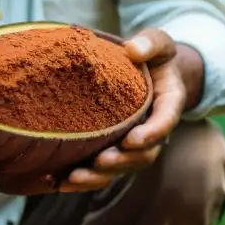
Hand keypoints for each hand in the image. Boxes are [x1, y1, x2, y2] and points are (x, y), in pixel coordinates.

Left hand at [56, 28, 185, 192]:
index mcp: (167, 105)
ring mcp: (131, 145)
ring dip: (97, 177)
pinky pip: (99, 170)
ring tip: (73, 178)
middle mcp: (151, 131)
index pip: (164, 123)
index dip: (151, 134)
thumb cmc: (152, 56)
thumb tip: (133, 49)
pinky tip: (56, 181)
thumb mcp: (157, 43)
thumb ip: (151, 43)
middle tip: (100, 162)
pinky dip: (80, 178)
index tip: (132, 139)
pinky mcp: (111, 149)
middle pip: (142, 155)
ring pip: (119, 168)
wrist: (146, 72)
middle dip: (121, 162)